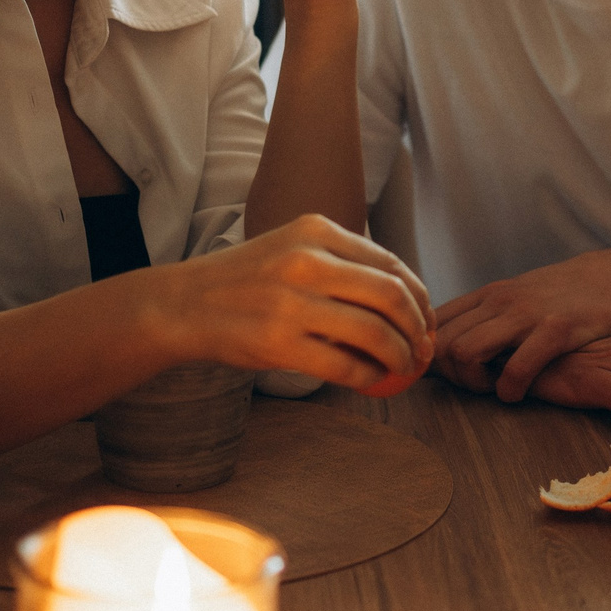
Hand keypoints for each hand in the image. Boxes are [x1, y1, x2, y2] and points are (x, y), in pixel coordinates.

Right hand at [146, 214, 434, 395]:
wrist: (183, 304)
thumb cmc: (245, 280)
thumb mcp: (291, 248)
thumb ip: (340, 262)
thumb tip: (403, 296)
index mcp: (316, 230)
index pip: (389, 263)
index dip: (419, 295)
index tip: (427, 319)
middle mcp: (307, 260)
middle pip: (390, 295)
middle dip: (418, 327)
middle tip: (423, 347)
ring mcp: (292, 302)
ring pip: (373, 332)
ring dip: (400, 356)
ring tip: (403, 368)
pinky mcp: (278, 342)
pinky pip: (343, 364)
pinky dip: (368, 376)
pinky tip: (371, 381)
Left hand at [432, 245, 610, 401]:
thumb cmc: (569, 295)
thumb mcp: (521, 297)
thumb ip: (487, 316)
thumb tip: (451, 343)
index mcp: (488, 294)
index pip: (432, 324)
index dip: (430, 356)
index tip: (449, 375)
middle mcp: (500, 300)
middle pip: (441, 344)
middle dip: (449, 375)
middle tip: (474, 387)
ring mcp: (527, 314)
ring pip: (465, 353)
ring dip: (473, 383)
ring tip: (494, 389)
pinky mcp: (556, 330)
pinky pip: (515, 369)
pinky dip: (509, 390)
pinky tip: (519, 393)